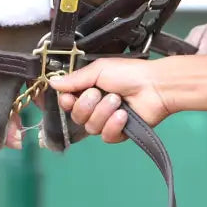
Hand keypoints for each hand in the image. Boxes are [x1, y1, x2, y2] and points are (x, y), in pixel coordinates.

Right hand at [46, 57, 171, 143]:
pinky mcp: (119, 133)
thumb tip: (52, 82)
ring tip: (118, 101)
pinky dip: (113, 125)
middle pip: (76, 117)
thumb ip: (75, 79)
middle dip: (87, 105)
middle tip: (100, 93)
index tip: (69, 97)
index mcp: (89, 89)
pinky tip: (123, 116)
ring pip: (90, 127)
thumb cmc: (129, 73)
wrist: (155, 86)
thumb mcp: (99, 69)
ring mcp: (107, 120)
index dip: (66, 102)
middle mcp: (95, 106)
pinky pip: (106, 136)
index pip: (67, 102)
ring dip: (103, 112)